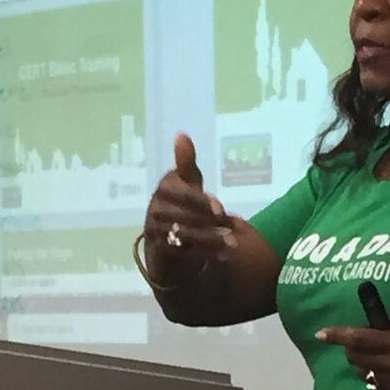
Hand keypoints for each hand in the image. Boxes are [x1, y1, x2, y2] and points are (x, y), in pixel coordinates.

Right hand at [144, 134, 235, 264]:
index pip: (180, 194)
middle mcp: (155, 208)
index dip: (200, 202)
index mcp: (164, 188)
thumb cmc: (181, 201)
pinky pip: (183, 253)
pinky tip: (223, 255)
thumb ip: (186, 162)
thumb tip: (182, 135)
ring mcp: (156, 231)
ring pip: (184, 236)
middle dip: (210, 223)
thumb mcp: (187, 180)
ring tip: (233, 244)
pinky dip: (204, 254)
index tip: (221, 209)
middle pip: (183, 217)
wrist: (166, 234)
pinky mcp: (160, 251)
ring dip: (210, 241)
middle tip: (234, 228)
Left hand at [316, 323, 389, 389]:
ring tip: (381, 359)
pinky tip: (389, 373)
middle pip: (355, 357)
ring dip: (365, 364)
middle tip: (361, 343)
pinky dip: (377, 379)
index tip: (321, 334)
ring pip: (363, 374)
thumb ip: (384, 331)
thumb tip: (362, 331)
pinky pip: (376, 388)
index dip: (337, 335)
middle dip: (352, 348)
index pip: (357, 338)